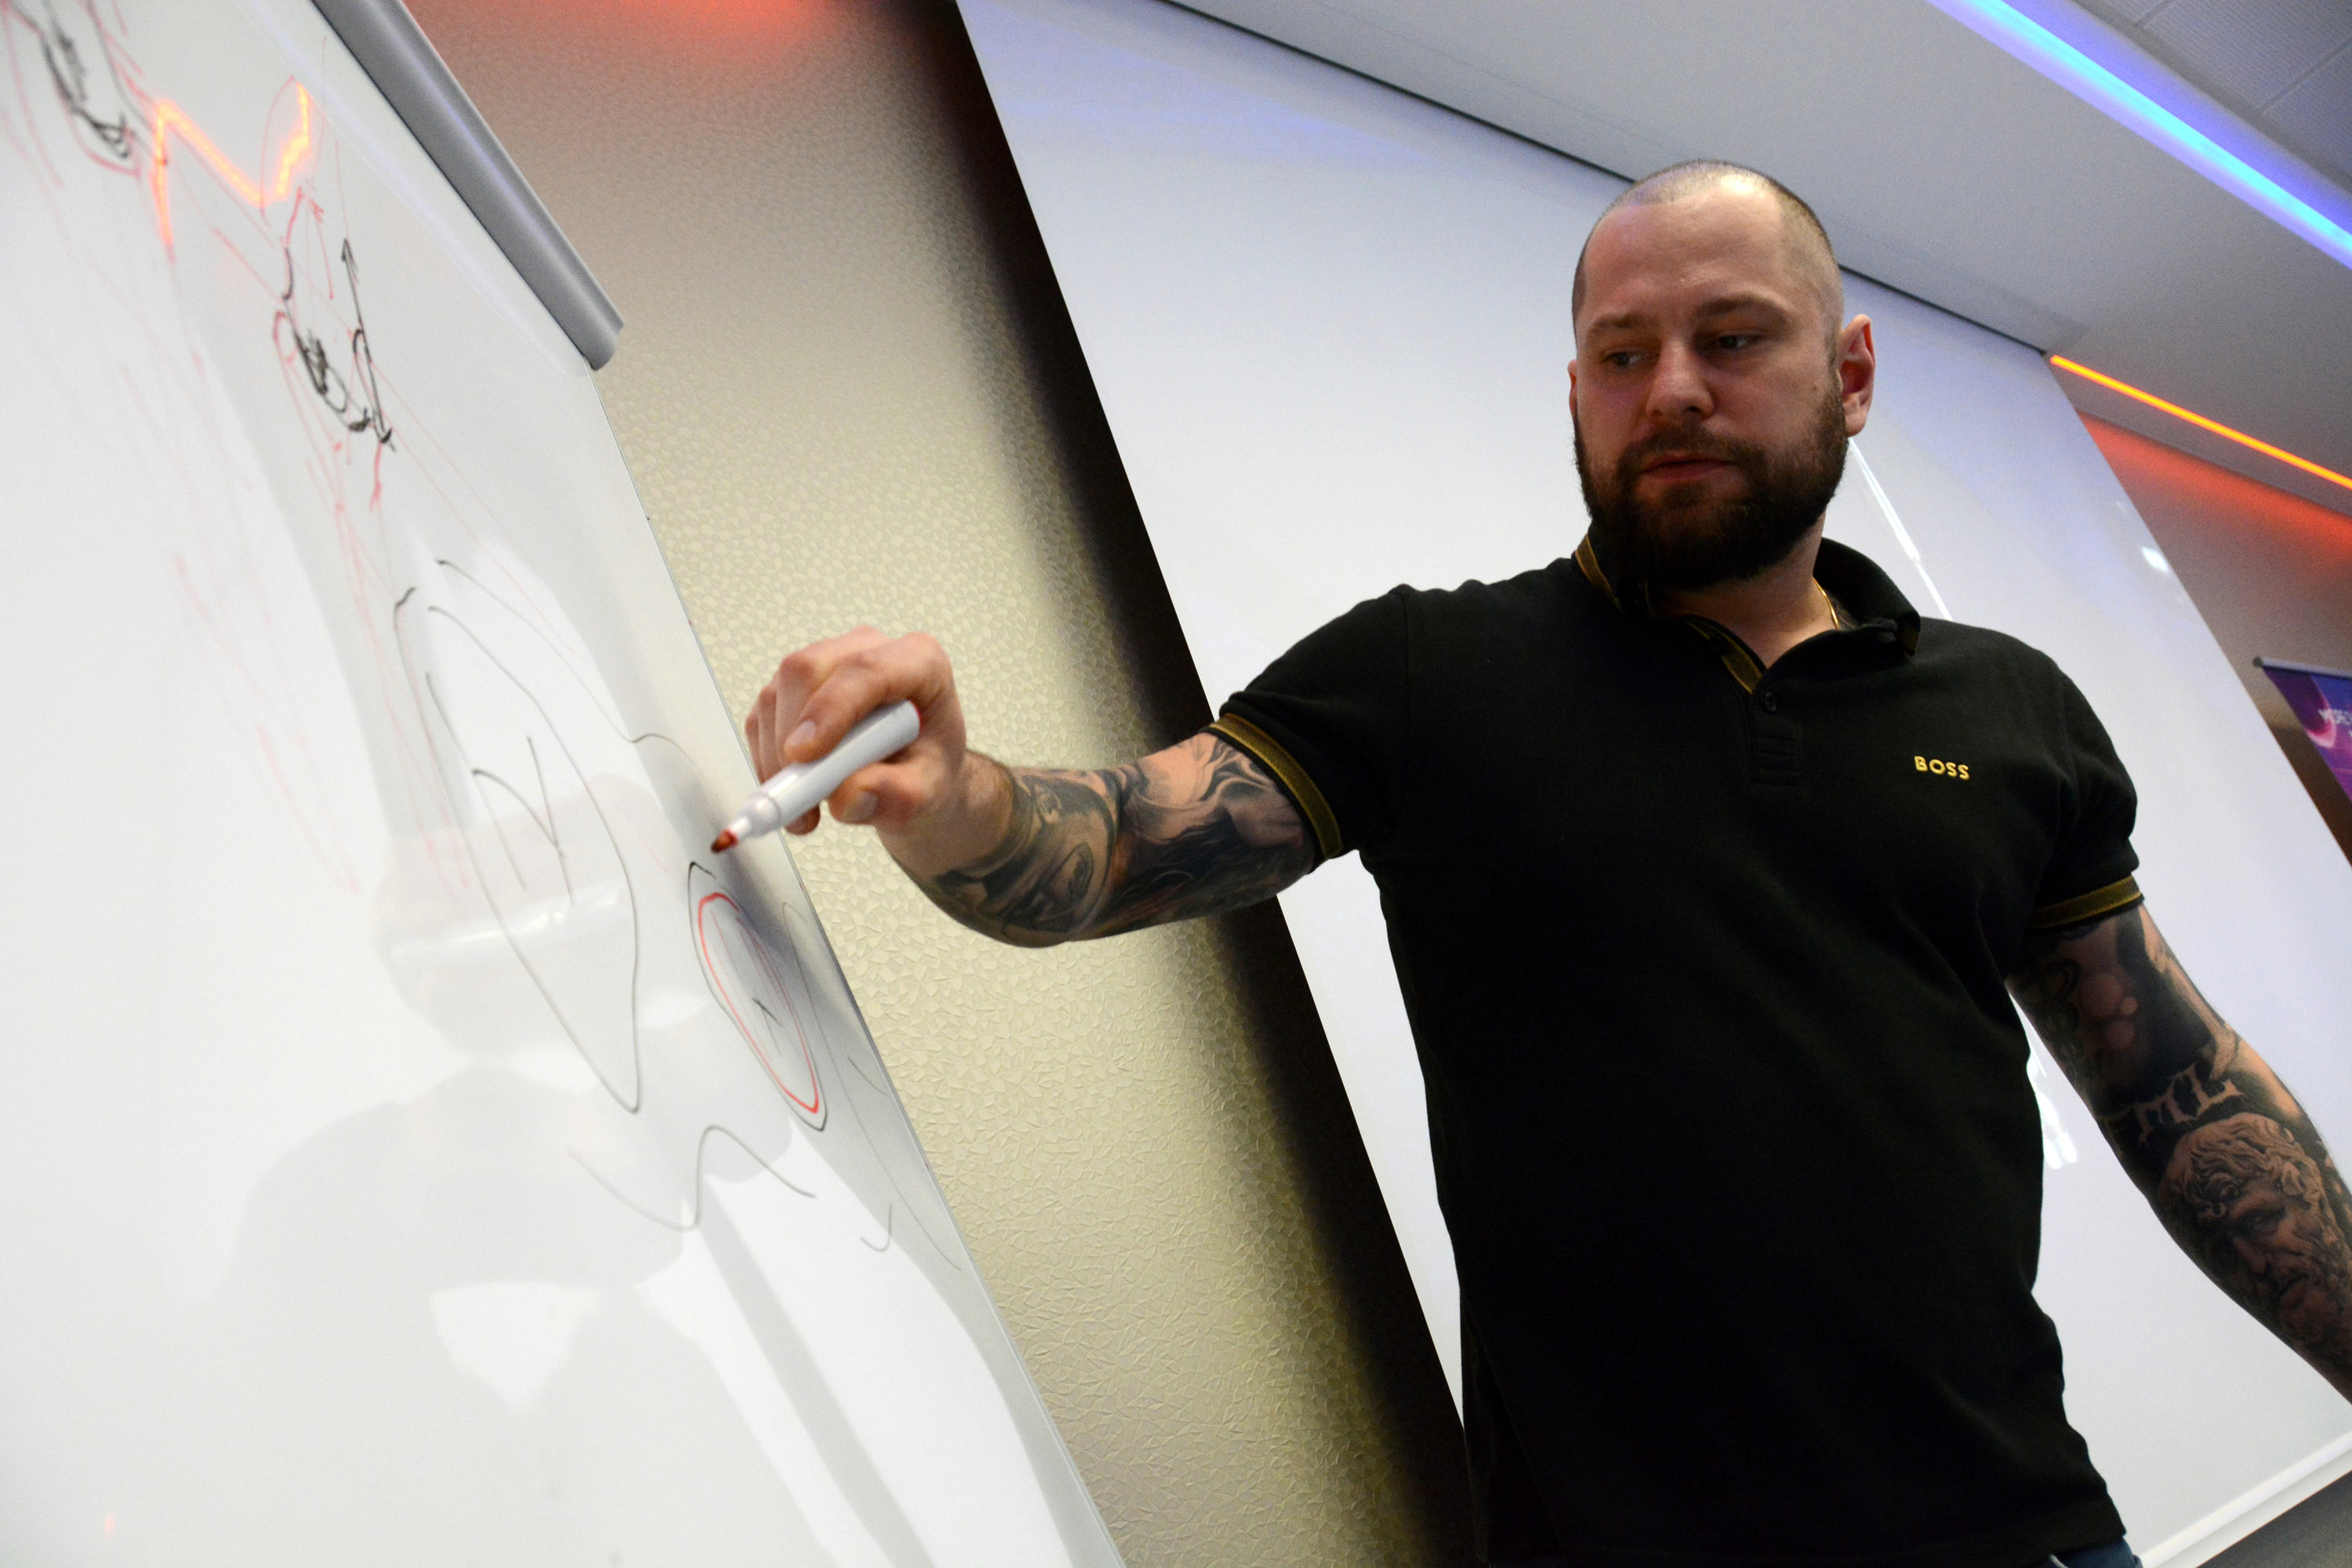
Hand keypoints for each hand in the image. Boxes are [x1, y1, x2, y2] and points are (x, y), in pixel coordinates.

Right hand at [744, 628, 1010, 877]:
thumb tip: (850, 797)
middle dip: (791, 738)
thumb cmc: (927, 771)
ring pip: (775, 697)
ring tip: (807, 812)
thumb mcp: (929, 794)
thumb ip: (899, 797)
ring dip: (777, 761)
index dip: (830, 710)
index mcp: (918, 661)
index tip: (805, 757)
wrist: (915, 776)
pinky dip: (767, 763)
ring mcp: (824, 663)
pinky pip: (761, 720)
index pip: (866, 670)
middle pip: (806, 672)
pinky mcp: (791, 689)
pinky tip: (796, 794)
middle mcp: (867, 650)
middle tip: (801, 799)